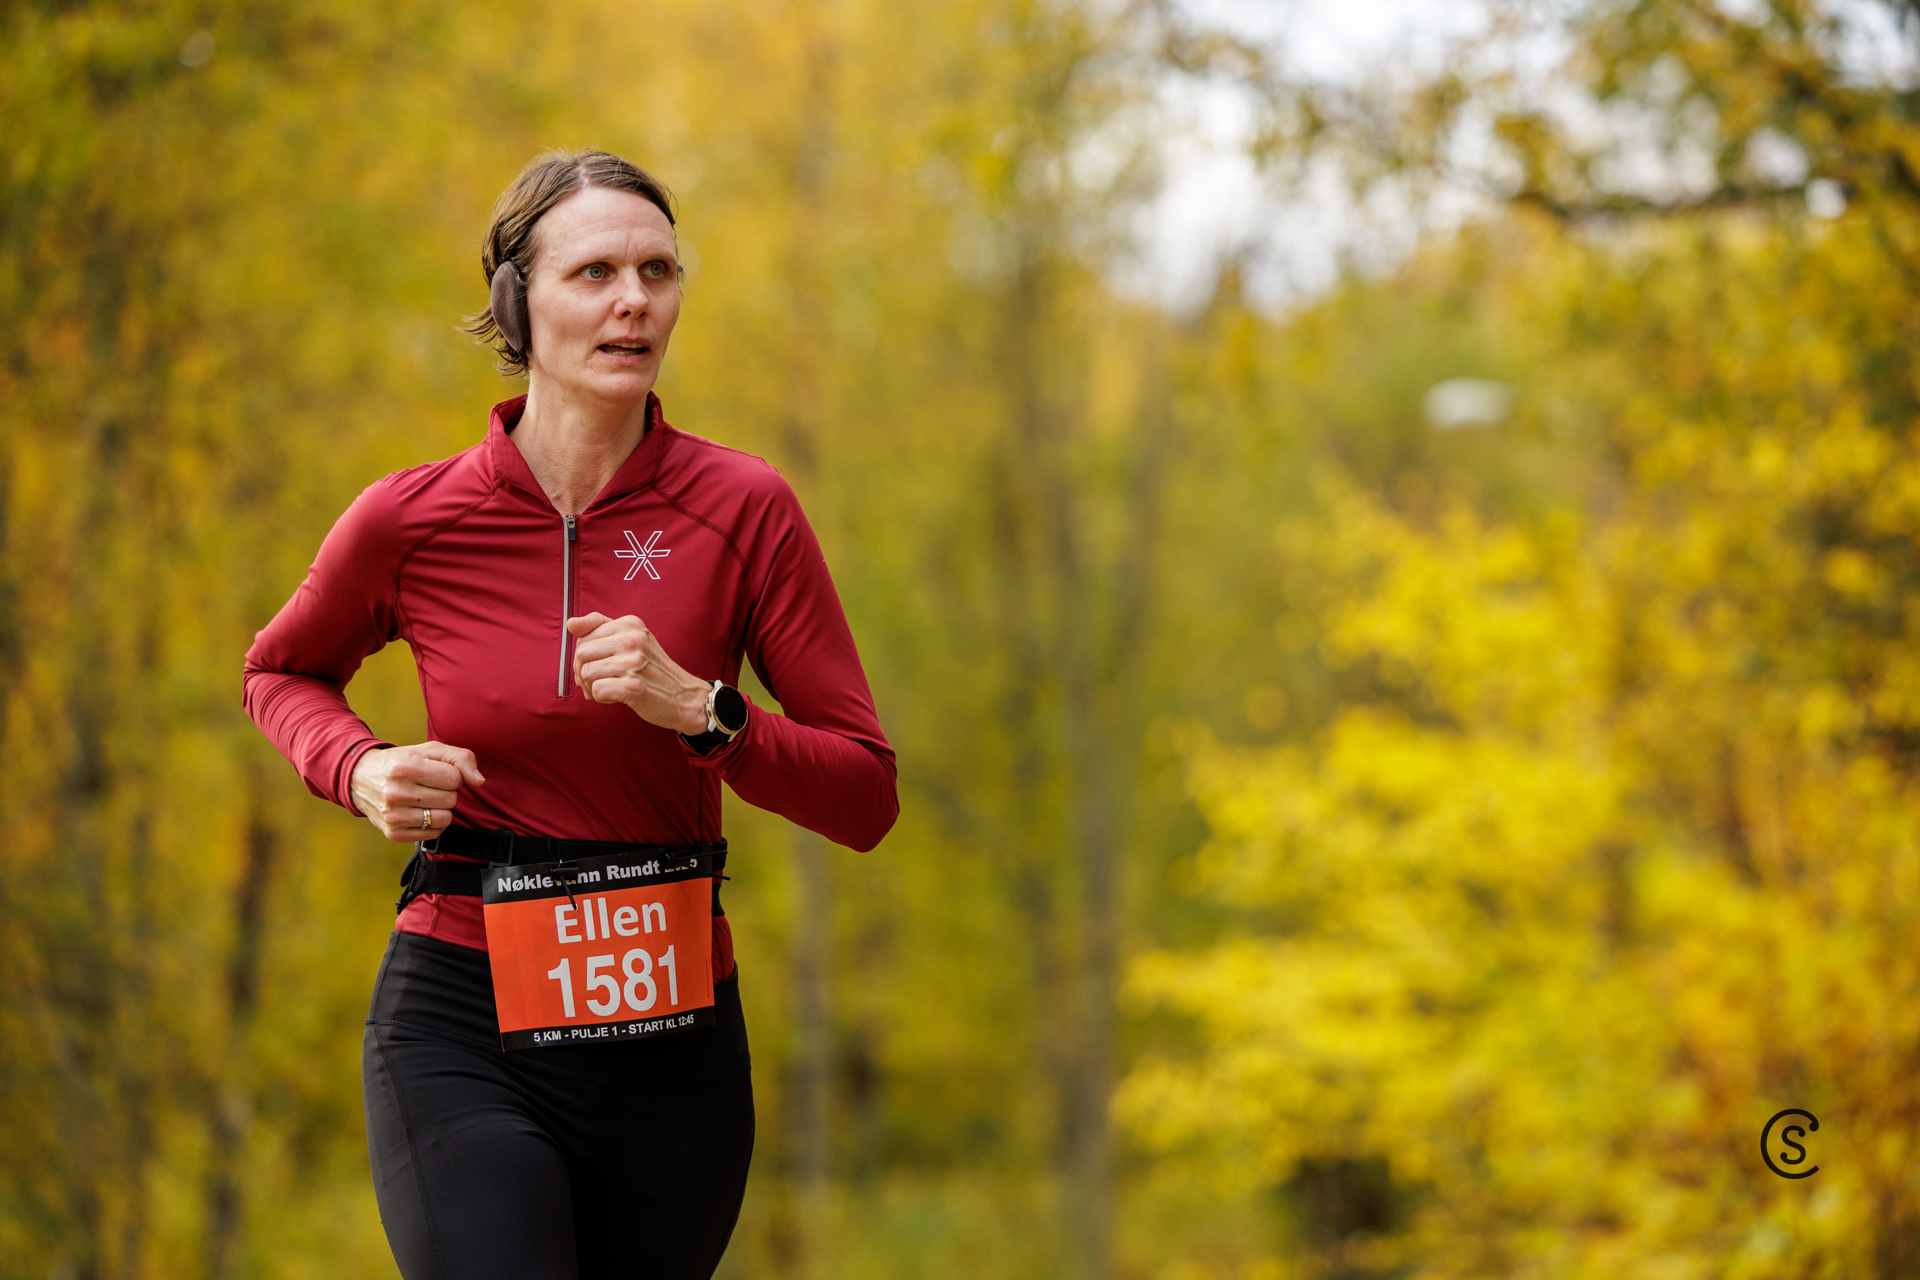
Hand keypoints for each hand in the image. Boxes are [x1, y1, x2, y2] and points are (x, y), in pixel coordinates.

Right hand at [349, 742, 485, 841]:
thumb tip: (479, 781)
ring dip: (441, 808)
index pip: (454, 778)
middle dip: (446, 791)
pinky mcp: (393, 833)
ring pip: (445, 818)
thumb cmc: (402, 762)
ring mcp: (393, 816)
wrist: (360, 780)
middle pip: (451, 799)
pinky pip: (434, 833)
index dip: (452, 775)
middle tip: (428, 786)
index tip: (437, 772)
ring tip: (424, 799)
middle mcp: (395, 792)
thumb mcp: (428, 750)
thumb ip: (460, 758)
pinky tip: (419, 812)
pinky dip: (433, 823)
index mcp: (404, 766)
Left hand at [567, 612, 709, 733]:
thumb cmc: (653, 670)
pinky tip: (616, 698)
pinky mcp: (633, 686)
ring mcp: (634, 662)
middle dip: (583, 672)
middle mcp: (633, 639)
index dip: (584, 656)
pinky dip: (601, 698)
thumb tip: (570, 623)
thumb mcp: (632, 639)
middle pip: (581, 653)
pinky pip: (597, 690)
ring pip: (586, 673)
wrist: (684, 697)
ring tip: (610, 689)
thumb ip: (600, 627)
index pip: (584, 636)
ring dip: (592, 687)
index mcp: (630, 624)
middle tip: (598, 682)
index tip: (596, 665)